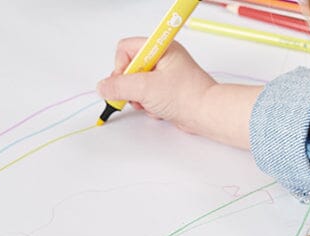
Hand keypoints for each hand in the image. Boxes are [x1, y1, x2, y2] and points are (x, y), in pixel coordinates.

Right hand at [98, 38, 215, 130]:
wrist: (206, 114)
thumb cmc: (186, 96)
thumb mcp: (146, 89)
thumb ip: (119, 87)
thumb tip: (103, 87)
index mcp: (159, 47)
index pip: (125, 49)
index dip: (120, 67)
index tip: (124, 82)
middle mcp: (162, 58)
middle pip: (130, 69)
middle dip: (130, 87)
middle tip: (137, 96)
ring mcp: (165, 75)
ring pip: (137, 85)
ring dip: (140, 99)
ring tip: (151, 104)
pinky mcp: (167, 91)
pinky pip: (148, 97)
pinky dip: (150, 106)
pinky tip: (159, 110)